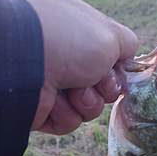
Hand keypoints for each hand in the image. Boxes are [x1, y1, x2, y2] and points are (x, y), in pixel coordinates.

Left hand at [21, 0, 137, 134]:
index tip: (120, 69)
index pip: (110, 57)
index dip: (119, 68)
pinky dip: (67, 114)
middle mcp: (66, 58)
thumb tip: (129, 58)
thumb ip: (128, 44)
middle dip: (106, 87)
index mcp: (80, 34)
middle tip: (95, 79)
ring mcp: (54, 83)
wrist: (26, 61)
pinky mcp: (43, 108)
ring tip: (73, 90)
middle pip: (103, 85)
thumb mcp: (111, 35)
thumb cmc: (71, 41)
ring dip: (88, 102)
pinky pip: (69, 121)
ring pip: (89, 107)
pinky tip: (57, 101)